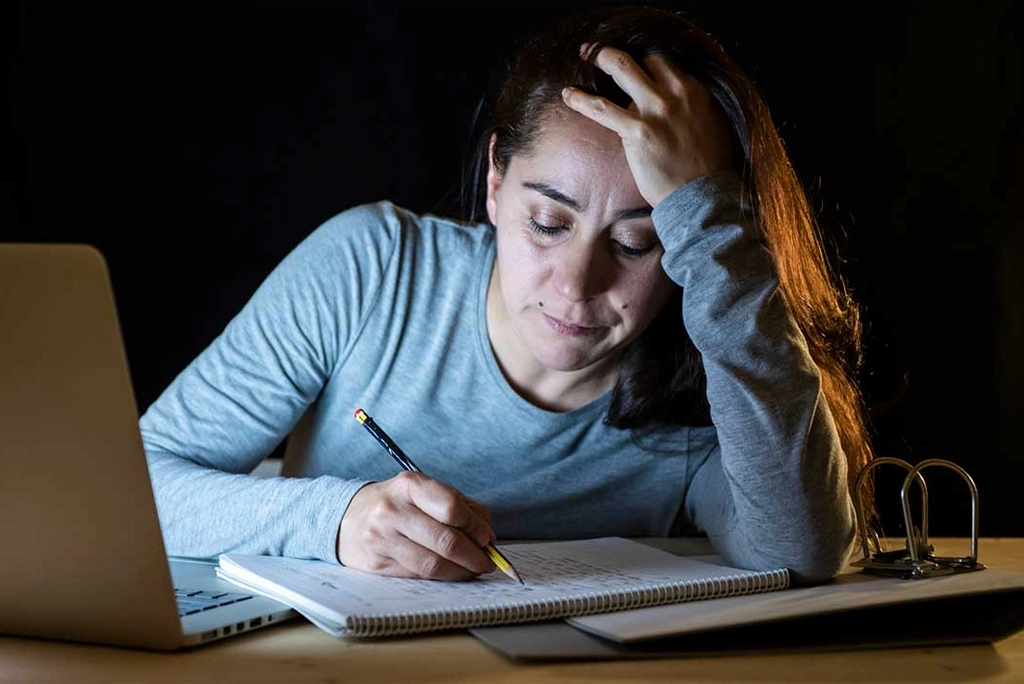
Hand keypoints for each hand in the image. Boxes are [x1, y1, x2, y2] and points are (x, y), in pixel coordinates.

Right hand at [336, 471, 496, 579]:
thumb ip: (461, 507)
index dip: (475, 527)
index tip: (487, 538)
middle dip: (474, 555)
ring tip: (473, 570)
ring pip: (433, 564)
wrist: (347, 518)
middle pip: (445, 540)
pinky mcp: (377, 565)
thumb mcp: (424, 492)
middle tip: (488, 562)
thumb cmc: (397, 503)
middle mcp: (392, 510)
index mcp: (409, 485)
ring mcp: (382, 539)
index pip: (450, 507)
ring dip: (461, 571)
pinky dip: (442, 577)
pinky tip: (451, 573)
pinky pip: (419, 576)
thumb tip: (488, 536)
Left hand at [561, 44, 734, 207]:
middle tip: (600, 50)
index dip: (643, 59)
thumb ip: (692, 105)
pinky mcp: (638, 131)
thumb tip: (676, 100)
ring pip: (621, 67)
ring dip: (599, 56)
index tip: (630, 62)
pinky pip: (601, 108)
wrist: (704, 195)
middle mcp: (677, 92)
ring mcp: (657, 109)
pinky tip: (567, 94)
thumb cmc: (706, 166)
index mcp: (694, 89)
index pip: (663, 60)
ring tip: (584, 54)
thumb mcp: (710, 123)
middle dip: (618, 50)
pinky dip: (581, 99)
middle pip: (643, 57)